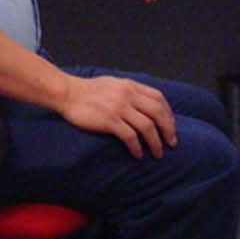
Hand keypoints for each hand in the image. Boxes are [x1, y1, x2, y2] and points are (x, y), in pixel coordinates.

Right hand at [59, 74, 176, 158]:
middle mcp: (128, 95)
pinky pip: (130, 136)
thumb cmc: (88, 90)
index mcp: (130, 85)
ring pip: (147, 127)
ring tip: (157, 154)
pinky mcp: (109, 120)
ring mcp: (119, 107)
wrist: (68, 93)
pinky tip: (137, 154)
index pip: (158, 98)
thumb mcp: (113, 84)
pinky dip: (137, 147)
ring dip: (156, 143)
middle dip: (168, 130)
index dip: (169, 114)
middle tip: (171, 143)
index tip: (171, 126)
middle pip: (158, 113)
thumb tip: (144, 104)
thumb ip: (129, 91)